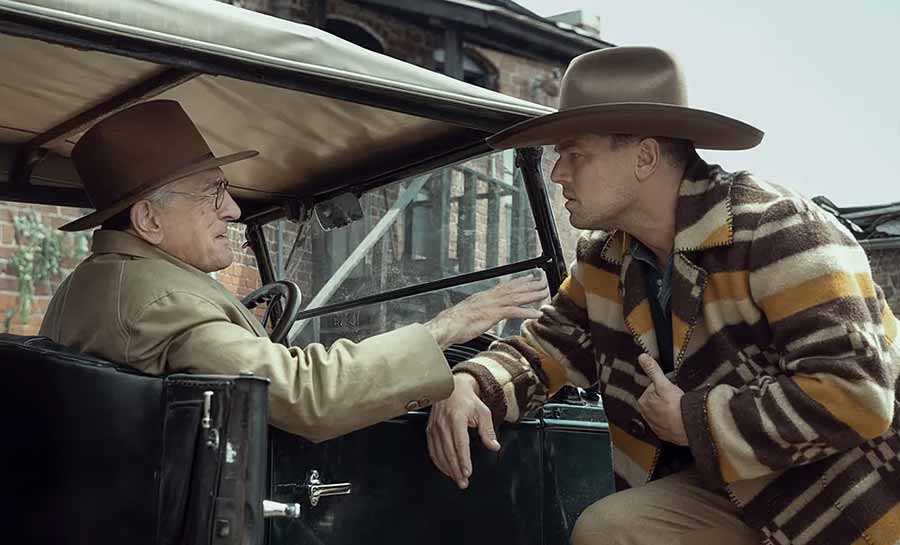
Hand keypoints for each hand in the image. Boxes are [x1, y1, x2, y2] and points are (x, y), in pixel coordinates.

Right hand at [424, 276, 546, 348]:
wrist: (446, 326)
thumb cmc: (454, 323)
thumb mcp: (469, 314)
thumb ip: (479, 312)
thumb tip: (483, 314)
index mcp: (484, 297)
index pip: (504, 286)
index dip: (518, 281)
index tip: (529, 277)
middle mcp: (490, 298)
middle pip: (513, 289)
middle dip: (530, 285)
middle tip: (543, 281)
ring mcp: (492, 305)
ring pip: (516, 297)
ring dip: (532, 295)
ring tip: (545, 293)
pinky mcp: (493, 314)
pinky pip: (514, 312)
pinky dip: (527, 312)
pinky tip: (537, 314)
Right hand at [426, 373, 499, 488]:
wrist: (452, 389)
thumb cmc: (468, 400)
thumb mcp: (483, 412)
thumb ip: (488, 431)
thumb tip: (494, 446)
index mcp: (456, 418)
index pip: (460, 443)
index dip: (463, 460)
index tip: (467, 472)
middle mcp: (443, 424)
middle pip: (449, 452)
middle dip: (456, 470)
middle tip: (463, 482)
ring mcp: (434, 427)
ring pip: (440, 453)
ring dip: (448, 469)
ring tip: (457, 479)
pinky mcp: (430, 430)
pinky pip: (433, 450)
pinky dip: (439, 462)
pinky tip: (446, 469)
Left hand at [637, 354, 688, 445]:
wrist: (690, 427)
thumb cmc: (677, 407)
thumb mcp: (664, 384)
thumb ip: (653, 370)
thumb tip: (643, 357)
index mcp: (643, 402)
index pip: (652, 388)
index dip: (663, 385)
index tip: (672, 387)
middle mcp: (645, 415)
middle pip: (656, 400)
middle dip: (665, 397)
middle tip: (677, 398)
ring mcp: (654, 425)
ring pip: (661, 411)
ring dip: (668, 408)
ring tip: (678, 407)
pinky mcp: (663, 433)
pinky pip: (666, 423)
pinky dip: (671, 420)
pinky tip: (678, 417)